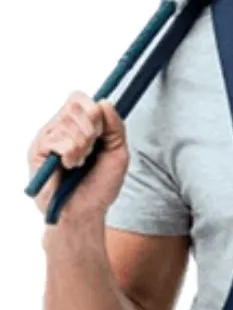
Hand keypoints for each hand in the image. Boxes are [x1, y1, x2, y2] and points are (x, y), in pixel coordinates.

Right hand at [27, 90, 129, 221]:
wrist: (85, 212)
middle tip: (91, 151)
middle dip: (92, 129)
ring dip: (82, 146)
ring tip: (79, 163)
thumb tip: (104, 101)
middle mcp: (61, 127)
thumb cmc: (100, 185)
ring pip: (67, 122)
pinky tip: (69, 166)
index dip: (94, 111)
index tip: (102, 134)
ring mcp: (47, 137)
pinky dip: (70, 153)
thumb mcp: (118, 152)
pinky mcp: (37, 150)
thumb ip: (116, 126)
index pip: (80, 98)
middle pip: (75, 105)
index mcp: (79, 124)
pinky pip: (57, 139)